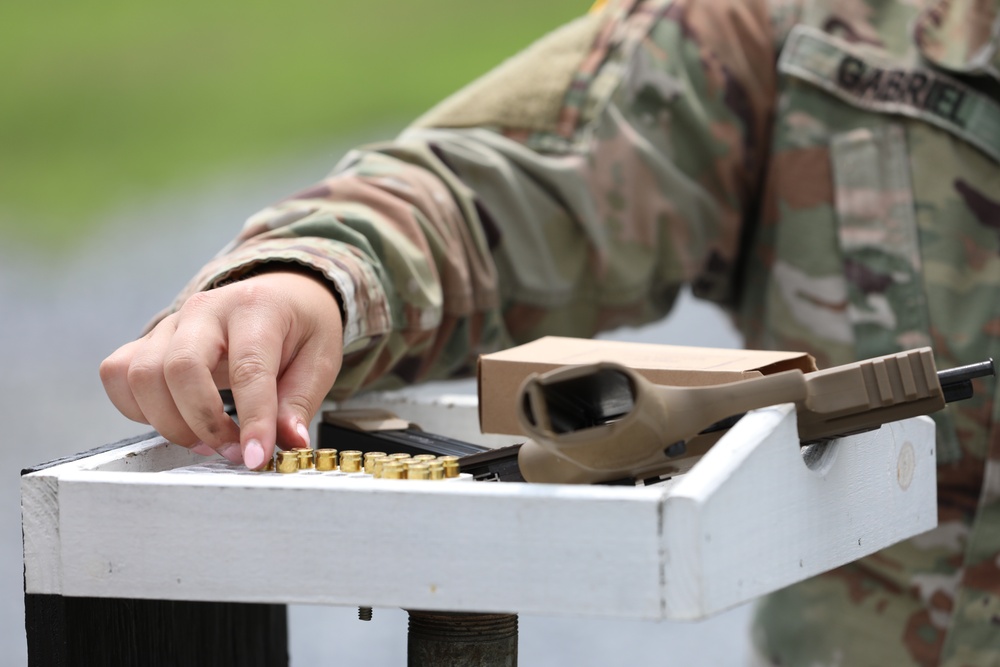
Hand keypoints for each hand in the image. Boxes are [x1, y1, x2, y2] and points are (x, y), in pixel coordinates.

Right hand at [100, 270, 343, 468]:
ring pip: (142, 375)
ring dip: (172, 423)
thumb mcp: (320, 358)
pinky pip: (119, 375)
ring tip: (210, 443)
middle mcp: (206, 309)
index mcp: (257, 307)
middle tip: (234, 452)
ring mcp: (171, 323)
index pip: (248, 368)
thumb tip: (290, 443)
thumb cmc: (300, 327)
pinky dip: (137, 409)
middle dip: (204, 423)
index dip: (252, 420)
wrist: (279, 294)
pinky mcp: (148, 340)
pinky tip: (177, 420)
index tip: (257, 458)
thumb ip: (300, 401)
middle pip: (180, 368)